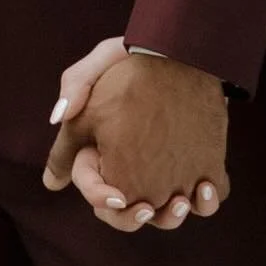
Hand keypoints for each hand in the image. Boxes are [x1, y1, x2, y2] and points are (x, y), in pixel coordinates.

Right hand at [44, 48, 228, 232]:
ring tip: (181, 203)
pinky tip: (206, 187)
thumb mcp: (104, 59)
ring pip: (162, 212)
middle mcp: (131, 167)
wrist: (186, 46)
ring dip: (170, 217)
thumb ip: (77, 84)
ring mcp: (164, 171)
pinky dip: (205, 201)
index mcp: (100, 150)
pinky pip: (201, 197)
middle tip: (145, 209)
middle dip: (131, 219)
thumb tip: (59, 118)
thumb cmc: (137, 53)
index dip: (98, 196)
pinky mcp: (196, 166)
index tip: (116, 197)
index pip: (90, 184)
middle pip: (122, 213)